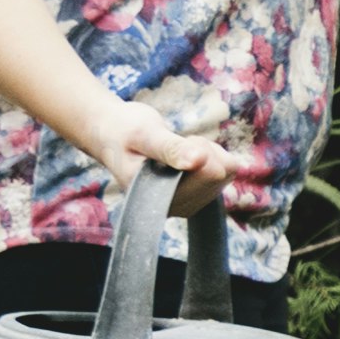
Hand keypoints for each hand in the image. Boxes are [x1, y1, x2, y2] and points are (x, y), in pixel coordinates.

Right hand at [75, 91, 241, 211]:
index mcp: (158, 198)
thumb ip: (170, 149)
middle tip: (172, 143)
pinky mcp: (196, 197)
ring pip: (227, 172)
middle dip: (203, 149)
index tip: (172, 142)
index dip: (197, 149)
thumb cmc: (124, 131)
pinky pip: (226, 172)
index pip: (211, 174)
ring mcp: (187, 204)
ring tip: (175, 150)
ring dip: (206, 153)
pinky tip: (185, 156)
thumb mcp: (144, 134)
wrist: (112, 135)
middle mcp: (175, 207)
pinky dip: (211, 157)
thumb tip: (201, 161)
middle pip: (222, 173)